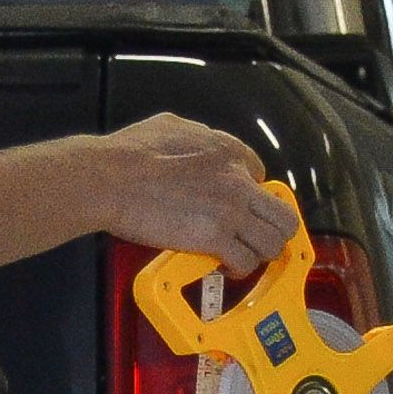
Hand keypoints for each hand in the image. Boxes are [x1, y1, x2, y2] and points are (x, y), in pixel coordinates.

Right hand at [96, 116, 297, 270]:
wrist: (110, 179)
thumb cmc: (129, 153)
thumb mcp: (170, 126)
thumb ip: (195, 136)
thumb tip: (197, 143)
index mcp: (228, 151)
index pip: (262, 175)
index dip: (251, 195)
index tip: (239, 207)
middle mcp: (237, 180)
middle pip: (282, 213)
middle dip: (271, 229)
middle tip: (254, 237)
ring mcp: (230, 211)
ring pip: (273, 241)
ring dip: (259, 252)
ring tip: (242, 256)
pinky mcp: (215, 238)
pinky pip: (245, 260)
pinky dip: (238, 268)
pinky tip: (225, 267)